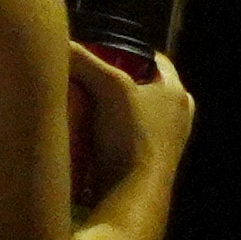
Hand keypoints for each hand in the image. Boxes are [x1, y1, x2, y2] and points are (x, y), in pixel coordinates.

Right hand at [62, 37, 195, 215]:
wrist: (134, 197)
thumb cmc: (132, 137)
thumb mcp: (109, 90)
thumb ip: (86, 63)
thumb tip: (61, 42)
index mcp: (177, 92)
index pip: (157, 61)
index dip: (131, 53)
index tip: (105, 53)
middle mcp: (178, 117)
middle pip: (146, 91)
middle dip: (120, 87)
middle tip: (90, 84)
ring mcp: (166, 145)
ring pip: (137, 120)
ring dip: (114, 116)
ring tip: (84, 111)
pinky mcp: (148, 168)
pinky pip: (128, 144)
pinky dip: (112, 140)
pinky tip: (88, 141)